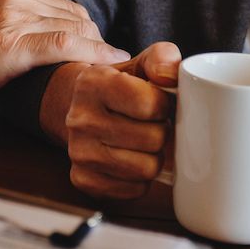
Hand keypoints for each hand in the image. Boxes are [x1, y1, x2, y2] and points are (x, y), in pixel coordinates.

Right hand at [0, 0, 127, 113]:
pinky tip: (112, 64)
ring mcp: (12, 21)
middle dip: (98, 40)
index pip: (64, 3)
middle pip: (76, 15)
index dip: (86, 28)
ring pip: (75, 27)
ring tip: (117, 71)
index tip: (98, 49)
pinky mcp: (10, 47)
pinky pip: (64, 45)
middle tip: (109, 65)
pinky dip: (94, 54)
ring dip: (101, 49)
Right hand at [44, 42, 179, 198]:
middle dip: (161, 132)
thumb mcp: (140, 64)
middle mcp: (79, 119)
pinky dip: (140, 178)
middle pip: (153, 139)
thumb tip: (171, 76)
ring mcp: (78, 152)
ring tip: (143, 142)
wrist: (80, 108)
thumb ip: (162, 58)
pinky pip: (135, 190)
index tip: (157, 102)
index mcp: (92, 83)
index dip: (164, 105)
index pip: (150, 104)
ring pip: (147, 169)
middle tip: (151, 125)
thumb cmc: (119, 87)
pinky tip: (131, 159)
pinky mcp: (83, 180)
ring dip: (153, 157)